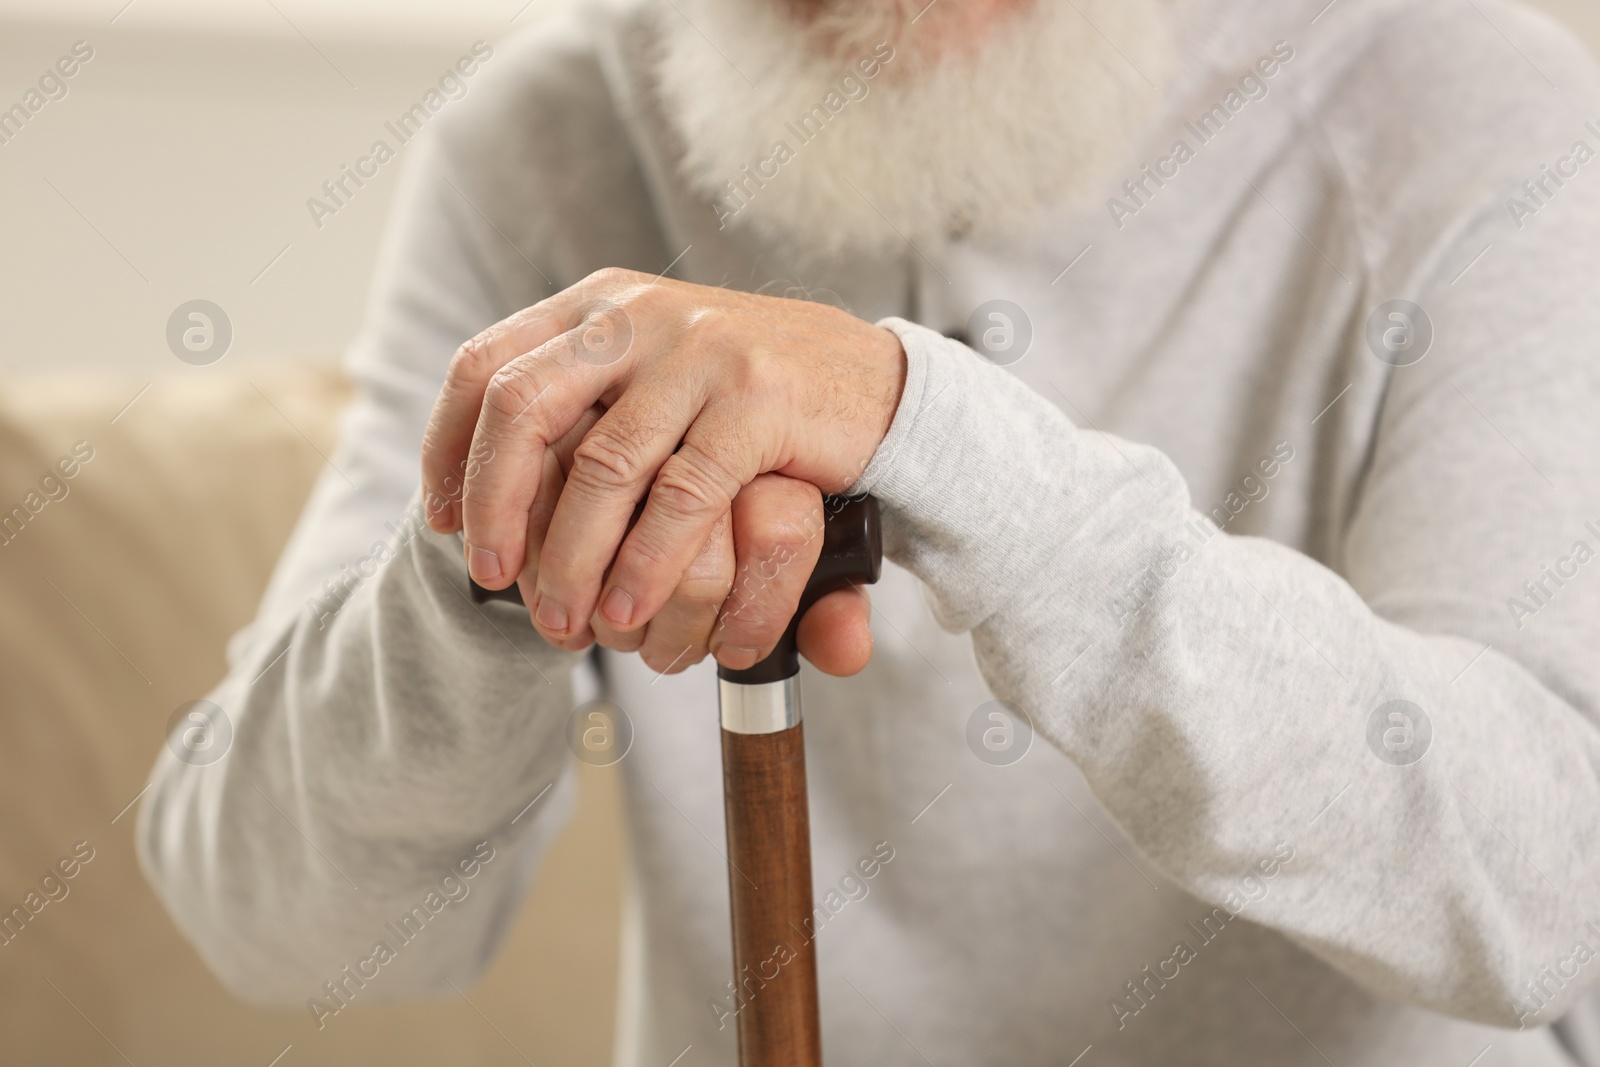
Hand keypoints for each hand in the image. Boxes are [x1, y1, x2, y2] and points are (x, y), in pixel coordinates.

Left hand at [421, 268, 904, 670]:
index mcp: (600, 305)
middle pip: (521, 406)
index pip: (485, 364)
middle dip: (493, 504)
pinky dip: (647, 562)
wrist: (874, 383)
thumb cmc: (747, 398)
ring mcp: (701, 351)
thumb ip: (578, 407)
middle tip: (490, 578)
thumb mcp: (651, 376)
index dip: (446, 448)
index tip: (442, 522)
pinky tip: (631, 606)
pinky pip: (682, 496)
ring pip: (603, 466)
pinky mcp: (759, 399)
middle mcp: (639, 315)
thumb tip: (468, 487)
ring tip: (564, 622)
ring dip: (572, 557)